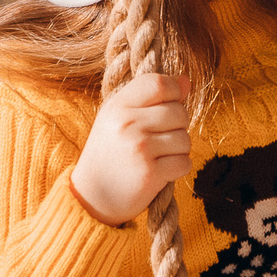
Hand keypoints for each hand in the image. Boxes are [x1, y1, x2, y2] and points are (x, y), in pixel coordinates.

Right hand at [70, 71, 190, 225]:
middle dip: (178, 126)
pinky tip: (160, 171)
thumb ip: (152, 98)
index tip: (169, 104)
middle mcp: (128, 123)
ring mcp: (139, 148)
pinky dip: (178, 168)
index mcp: (118, 105)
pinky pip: (184, 162)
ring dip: (178, 149)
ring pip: (185, 139)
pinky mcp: (150, 173)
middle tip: (160, 138)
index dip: (174, 91)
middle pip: (179, 112)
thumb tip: (186, 80)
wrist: (91, 196)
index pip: (159, 83)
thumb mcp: (121, 118)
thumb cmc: (110, 152)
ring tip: (158, 155)